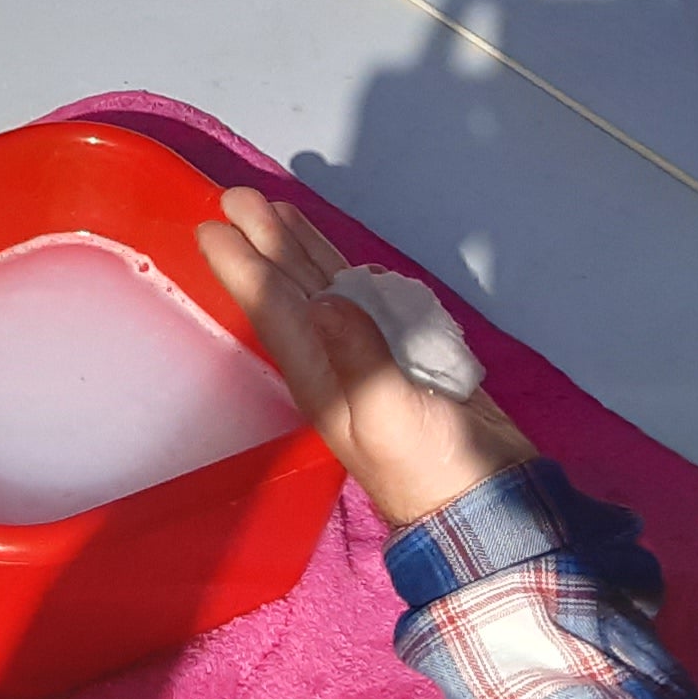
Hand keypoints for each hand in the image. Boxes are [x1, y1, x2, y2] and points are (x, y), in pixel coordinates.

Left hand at [195, 184, 531, 534]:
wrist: (484, 501)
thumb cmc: (430, 467)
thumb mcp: (391, 416)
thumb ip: (359, 358)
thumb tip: (324, 301)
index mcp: (319, 376)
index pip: (273, 310)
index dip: (244, 268)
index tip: (213, 225)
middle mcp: (332, 360)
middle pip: (291, 290)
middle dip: (265, 244)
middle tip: (236, 197)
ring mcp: (365, 356)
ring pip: (322, 289)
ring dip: (297, 251)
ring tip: (273, 211)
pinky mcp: (400, 354)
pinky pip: (361, 299)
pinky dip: (343, 270)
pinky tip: (334, 256)